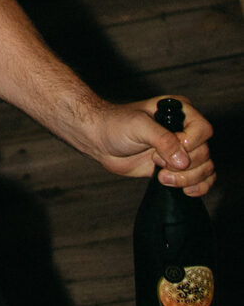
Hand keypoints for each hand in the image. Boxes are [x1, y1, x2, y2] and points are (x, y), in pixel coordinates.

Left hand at [86, 96, 214, 195]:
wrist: (100, 140)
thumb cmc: (117, 125)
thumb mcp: (140, 127)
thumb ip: (163, 141)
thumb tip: (183, 161)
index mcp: (183, 114)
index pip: (203, 131)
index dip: (188, 145)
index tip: (161, 151)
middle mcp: (186, 132)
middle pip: (204, 153)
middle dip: (183, 165)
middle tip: (156, 162)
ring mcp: (180, 151)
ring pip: (204, 168)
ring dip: (187, 179)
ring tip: (162, 177)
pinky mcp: (173, 168)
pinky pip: (199, 179)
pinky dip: (198, 186)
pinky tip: (186, 191)